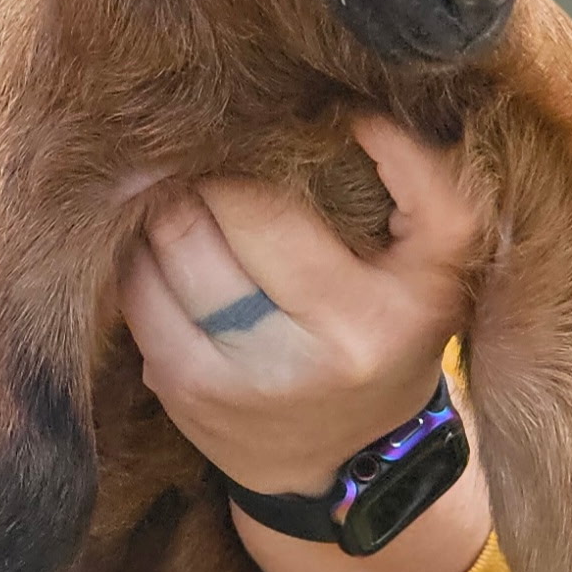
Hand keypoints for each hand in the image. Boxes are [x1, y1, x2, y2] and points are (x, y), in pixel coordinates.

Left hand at [122, 116, 493, 571]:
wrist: (344, 464)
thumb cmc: (389, 333)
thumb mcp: (429, 269)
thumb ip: (414, 187)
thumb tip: (349, 106)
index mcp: (392, 310)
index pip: (362, 199)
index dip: (336, 139)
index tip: (334, 115)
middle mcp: (329, 349)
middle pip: (244, 213)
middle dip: (224, 168)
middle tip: (222, 145)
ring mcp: (252, 378)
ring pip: (180, 245)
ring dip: (174, 203)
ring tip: (187, 187)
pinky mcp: (192, 394)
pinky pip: (142, 293)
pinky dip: (143, 254)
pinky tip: (163, 243)